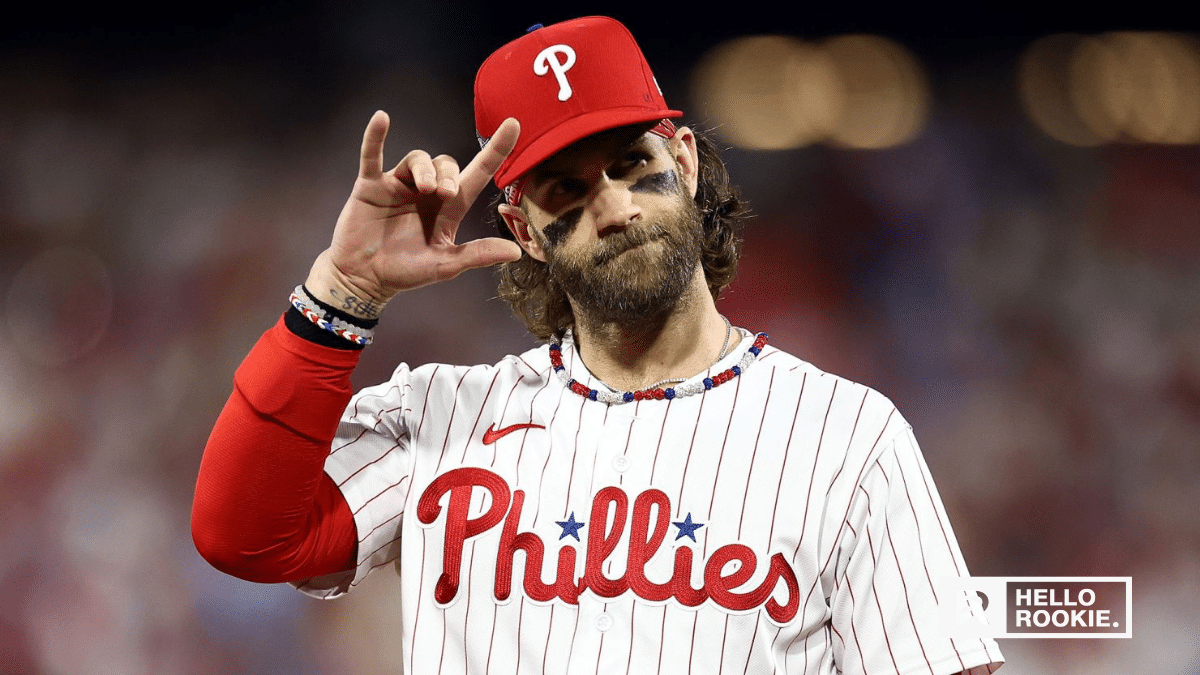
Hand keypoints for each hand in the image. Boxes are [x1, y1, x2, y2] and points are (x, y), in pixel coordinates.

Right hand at [306, 111, 521, 317]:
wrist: (364, 278)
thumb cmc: (405, 272)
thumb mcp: (446, 265)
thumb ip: (478, 254)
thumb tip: (516, 252)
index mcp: (448, 209)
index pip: (477, 174)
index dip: (496, 151)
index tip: (514, 125)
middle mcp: (425, 193)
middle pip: (445, 164)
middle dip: (448, 174)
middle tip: (445, 194)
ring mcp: (397, 186)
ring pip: (417, 159)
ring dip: (424, 169)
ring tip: (425, 188)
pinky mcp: (370, 186)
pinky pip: (372, 156)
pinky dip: (376, 138)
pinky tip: (382, 119)